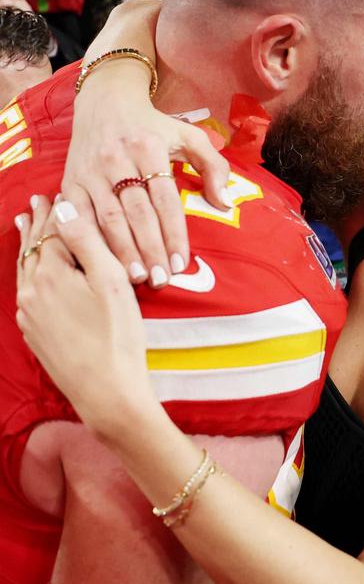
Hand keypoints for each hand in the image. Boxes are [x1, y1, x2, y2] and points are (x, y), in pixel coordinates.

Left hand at [15, 196, 153, 430]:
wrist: (107, 392)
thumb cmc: (118, 336)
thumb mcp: (111, 280)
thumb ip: (86, 240)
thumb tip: (64, 205)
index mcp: (50, 274)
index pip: (53, 232)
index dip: (57, 210)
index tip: (56, 191)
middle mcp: (32, 292)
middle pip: (34, 249)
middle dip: (38, 224)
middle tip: (38, 202)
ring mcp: (30, 315)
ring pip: (26, 270)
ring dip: (29, 246)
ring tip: (26, 226)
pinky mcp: (35, 334)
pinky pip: (27, 292)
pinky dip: (29, 272)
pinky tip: (32, 273)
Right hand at [63, 67, 230, 285]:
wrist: (105, 100)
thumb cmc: (153, 125)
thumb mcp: (189, 136)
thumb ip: (213, 167)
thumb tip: (224, 203)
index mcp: (149, 148)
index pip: (165, 199)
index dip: (173, 233)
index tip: (182, 263)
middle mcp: (117, 159)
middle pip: (137, 213)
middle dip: (150, 249)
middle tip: (162, 279)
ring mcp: (91, 171)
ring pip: (108, 218)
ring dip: (123, 252)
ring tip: (138, 278)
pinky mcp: (70, 181)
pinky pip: (79, 217)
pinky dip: (91, 242)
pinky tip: (103, 263)